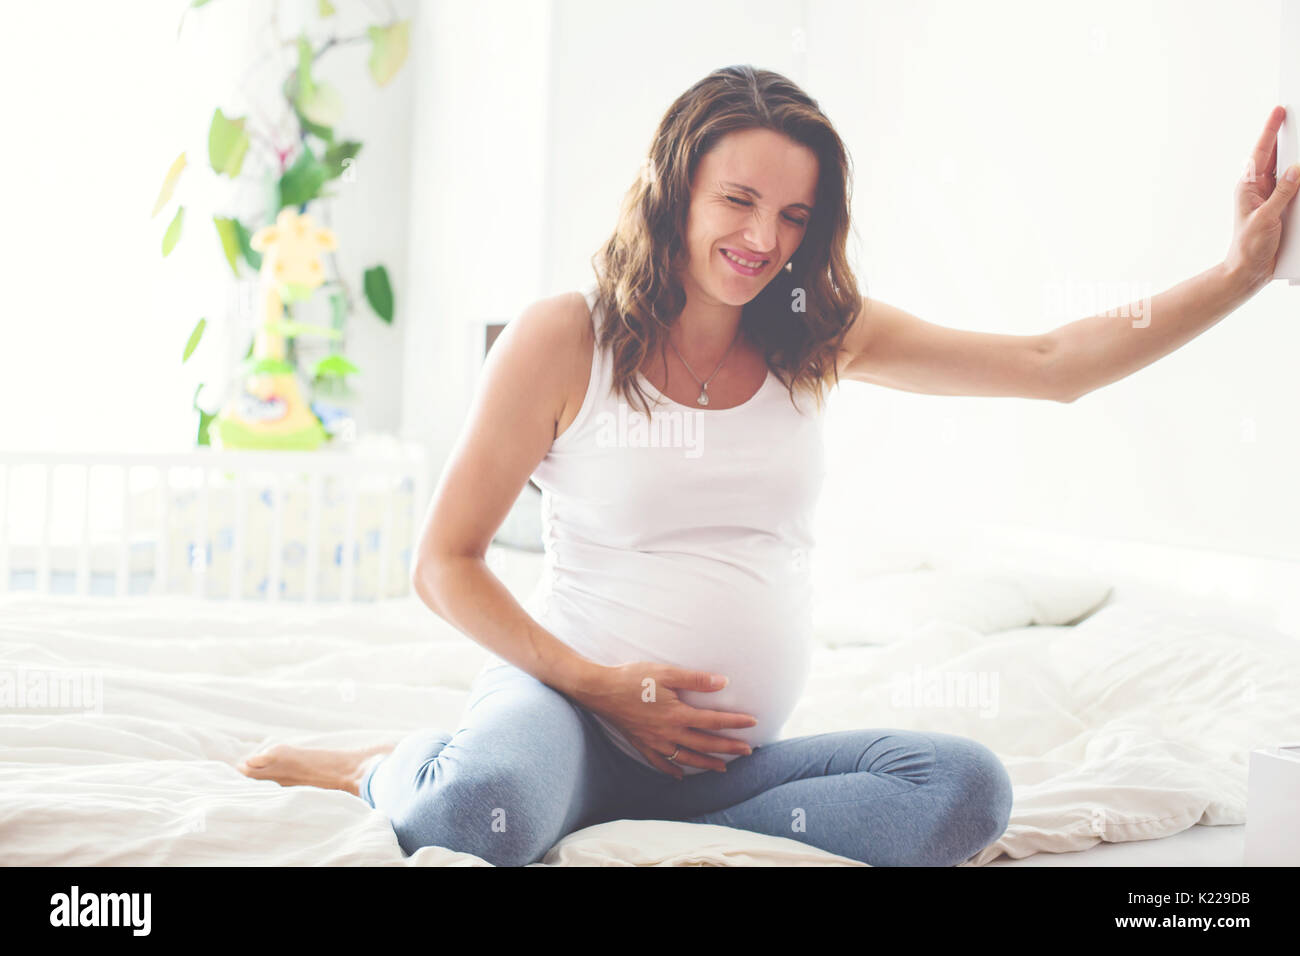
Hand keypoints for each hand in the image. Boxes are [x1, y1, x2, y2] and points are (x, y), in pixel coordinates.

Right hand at [569, 662, 756, 778]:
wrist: (600, 690)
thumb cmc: (632, 678)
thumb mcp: (666, 672)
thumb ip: (695, 679)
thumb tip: (722, 682)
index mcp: (677, 715)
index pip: (713, 721)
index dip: (734, 722)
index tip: (752, 723)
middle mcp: (668, 733)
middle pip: (705, 745)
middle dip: (728, 749)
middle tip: (747, 751)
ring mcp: (655, 742)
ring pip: (686, 758)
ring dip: (707, 764)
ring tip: (723, 768)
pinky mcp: (642, 744)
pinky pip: (660, 763)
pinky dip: (672, 770)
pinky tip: (680, 775)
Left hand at [1225, 105, 1299, 291]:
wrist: (1248, 271)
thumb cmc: (1249, 246)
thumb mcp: (1265, 219)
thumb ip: (1282, 194)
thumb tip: (1296, 169)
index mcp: (1248, 186)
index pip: (1261, 153)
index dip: (1270, 130)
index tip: (1279, 110)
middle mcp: (1258, 188)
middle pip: (1276, 155)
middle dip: (1287, 136)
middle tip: (1297, 114)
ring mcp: (1270, 196)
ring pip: (1287, 169)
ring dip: (1296, 155)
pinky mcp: (1281, 206)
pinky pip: (1294, 186)